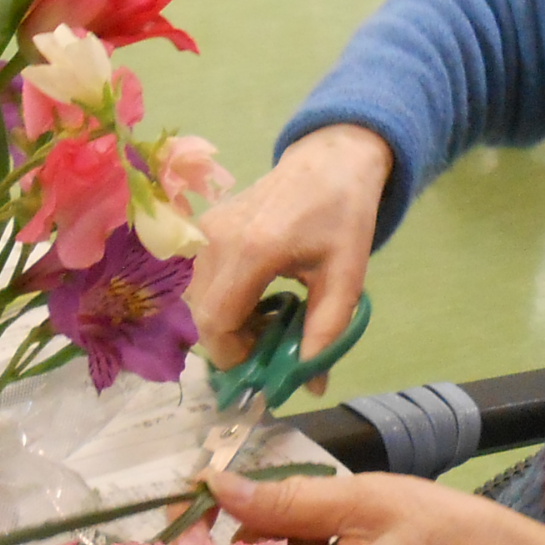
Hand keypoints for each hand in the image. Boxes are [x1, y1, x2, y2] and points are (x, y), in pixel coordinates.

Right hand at [186, 124, 391, 392]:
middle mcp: (217, 239)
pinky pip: (200, 281)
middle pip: (202, 316)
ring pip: (197, 301)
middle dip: (230, 345)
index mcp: (253, 250)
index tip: (264, 367)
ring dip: (227, 324)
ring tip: (268, 324)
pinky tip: (257, 301)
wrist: (330, 160)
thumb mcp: (347, 277)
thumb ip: (327, 330)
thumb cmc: (343, 215)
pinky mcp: (204, 227)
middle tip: (270, 349)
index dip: (232, 356)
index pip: (216, 321)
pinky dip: (223, 302)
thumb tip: (312, 383)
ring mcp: (205, 230)